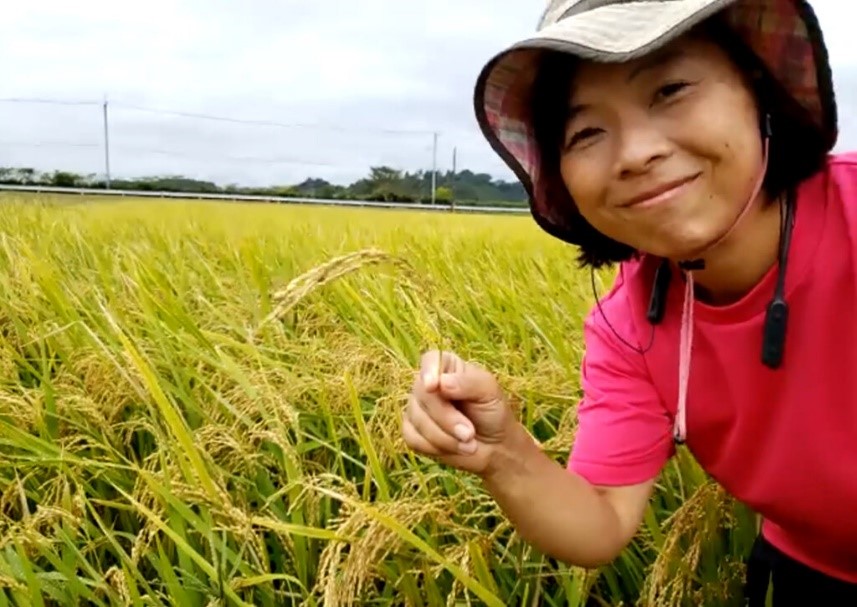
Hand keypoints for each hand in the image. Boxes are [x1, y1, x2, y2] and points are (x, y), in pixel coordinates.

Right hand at [402, 350, 515, 474]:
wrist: (495, 447)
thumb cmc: (493, 413)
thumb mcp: (489, 392)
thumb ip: (468, 382)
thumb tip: (441, 383)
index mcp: (447, 367)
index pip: (430, 360)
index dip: (428, 372)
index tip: (433, 387)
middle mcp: (428, 385)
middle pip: (422, 395)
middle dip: (446, 418)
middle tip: (469, 433)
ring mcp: (418, 408)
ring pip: (417, 420)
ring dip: (444, 437)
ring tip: (468, 444)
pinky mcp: (413, 432)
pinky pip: (412, 438)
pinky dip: (434, 447)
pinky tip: (453, 448)